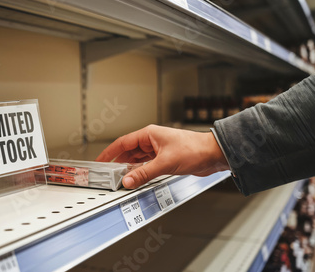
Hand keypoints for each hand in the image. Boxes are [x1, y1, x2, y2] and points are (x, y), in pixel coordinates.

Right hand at [96, 125, 228, 188]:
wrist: (213, 154)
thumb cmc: (195, 149)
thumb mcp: (165, 163)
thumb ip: (144, 173)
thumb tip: (128, 180)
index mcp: (149, 134)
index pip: (123, 142)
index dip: (110, 152)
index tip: (100, 161)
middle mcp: (152, 140)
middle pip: (128, 151)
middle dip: (118, 162)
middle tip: (109, 173)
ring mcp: (158, 150)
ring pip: (137, 159)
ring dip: (130, 168)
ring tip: (121, 177)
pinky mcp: (165, 158)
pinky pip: (146, 164)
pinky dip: (140, 171)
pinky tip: (136, 177)